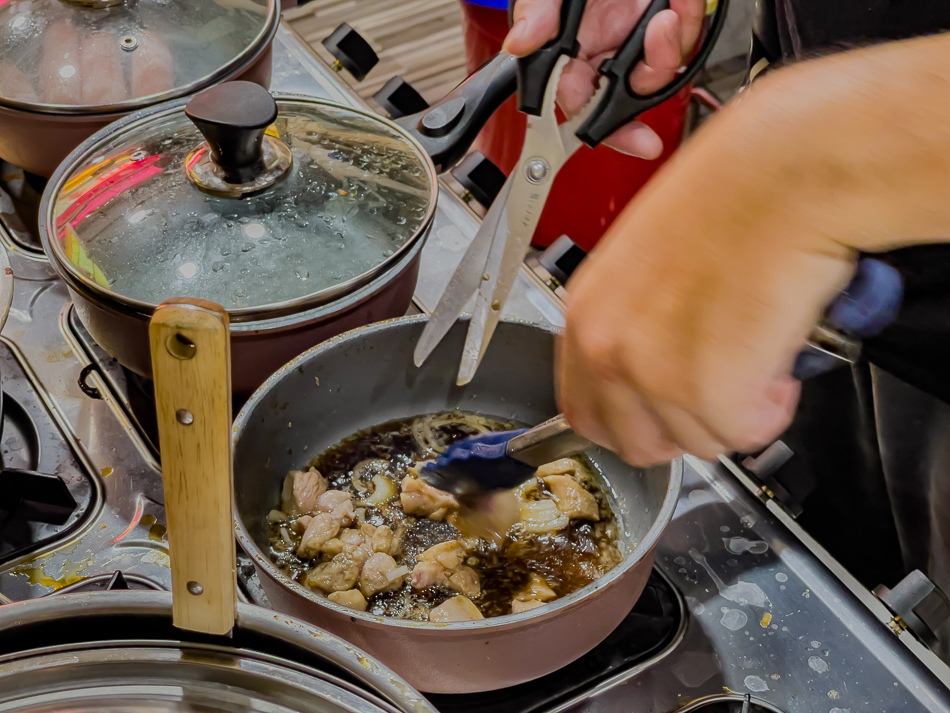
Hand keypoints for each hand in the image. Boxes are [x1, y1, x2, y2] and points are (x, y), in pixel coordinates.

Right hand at [503, 0, 706, 157]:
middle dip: (654, 73)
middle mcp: (604, 55)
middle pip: (633, 91)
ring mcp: (635, 39)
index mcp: (571, 59)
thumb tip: (518, 45)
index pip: (586, 107)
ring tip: (667, 11)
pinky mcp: (663, 18)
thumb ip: (537, 14)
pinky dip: (687, 14)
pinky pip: (684, 33)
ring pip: (663, 66)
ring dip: (670, 43)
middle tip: (659, 34)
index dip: (612, 130)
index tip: (641, 143)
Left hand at [555, 73, 859, 464]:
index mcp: (586, 314)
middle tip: (720, 389)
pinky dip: (770, 409)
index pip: (582, 412)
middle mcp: (606, 347)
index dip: (630, 422)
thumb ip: (634, 327)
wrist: (782, 177)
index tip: (660, 414)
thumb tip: (650, 376)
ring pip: (695, 442)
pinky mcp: (705, 391)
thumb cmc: (731, 200)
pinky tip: (774, 357)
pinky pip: (741, 436)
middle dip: (684, 428)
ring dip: (736, 410)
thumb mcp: (647, 265)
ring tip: (754, 347)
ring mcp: (650, 373)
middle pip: (634, 444)